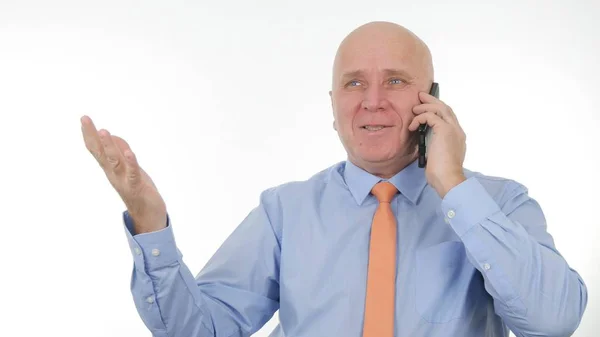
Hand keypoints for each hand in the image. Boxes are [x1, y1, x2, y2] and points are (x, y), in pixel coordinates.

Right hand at [81, 116, 166, 233]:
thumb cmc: (138, 190)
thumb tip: (113, 137)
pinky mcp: (136, 186)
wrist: (147, 216)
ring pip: (114, 161)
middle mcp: (113, 174)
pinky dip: (130, 162)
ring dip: (109, 146)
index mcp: (110, 169)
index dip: (89, 135)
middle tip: (85, 119)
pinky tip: (128, 152)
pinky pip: (132, 173)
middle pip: (100, 153)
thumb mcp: (129, 168)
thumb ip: (121, 153)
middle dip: (92, 136)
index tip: (83, 119)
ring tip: (103, 131)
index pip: (97, 150)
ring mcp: (124, 180)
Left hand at [408, 91, 466, 197]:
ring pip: (440, 108)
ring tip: (414, 109)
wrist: (448, 179)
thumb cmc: (442, 173)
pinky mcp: (444, 130)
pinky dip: (420, 118)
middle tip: (420, 96)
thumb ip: (435, 145)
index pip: (449, 117)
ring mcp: (452, 129)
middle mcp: (457, 130)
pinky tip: (412, 125)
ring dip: (425, 107)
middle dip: (432, 101)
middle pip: (446, 108)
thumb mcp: (438, 156)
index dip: (438, 109)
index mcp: (457, 136)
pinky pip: (430, 116)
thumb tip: (425, 140)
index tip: (426, 106)